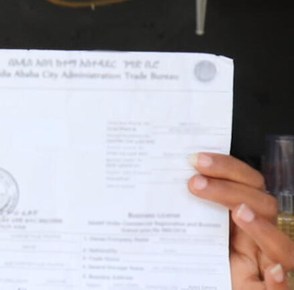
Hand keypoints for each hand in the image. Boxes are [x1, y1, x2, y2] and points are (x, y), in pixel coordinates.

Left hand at [189, 152, 293, 288]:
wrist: (190, 283)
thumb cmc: (192, 264)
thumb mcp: (187, 235)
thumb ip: (184, 216)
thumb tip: (155, 190)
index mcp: (239, 222)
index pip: (247, 185)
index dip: (227, 168)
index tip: (196, 159)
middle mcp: (256, 241)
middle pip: (264, 208)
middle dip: (232, 190)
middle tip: (195, 182)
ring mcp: (263, 267)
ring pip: (283, 247)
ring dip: (263, 228)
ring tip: (239, 213)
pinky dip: (281, 282)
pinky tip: (273, 272)